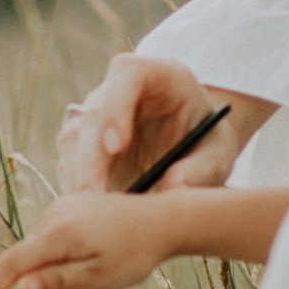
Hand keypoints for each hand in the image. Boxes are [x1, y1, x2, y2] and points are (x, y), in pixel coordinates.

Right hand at [0, 190, 182, 288]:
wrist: (164, 220)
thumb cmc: (135, 253)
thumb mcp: (98, 277)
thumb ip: (57, 283)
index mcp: (59, 233)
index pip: (11, 262)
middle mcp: (54, 214)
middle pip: (23, 255)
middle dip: (23, 283)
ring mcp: (62, 206)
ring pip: (38, 247)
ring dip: (45, 268)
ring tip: (90, 273)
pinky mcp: (70, 205)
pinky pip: (51, 236)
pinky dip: (56, 254)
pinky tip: (90, 257)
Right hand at [56, 58, 270, 194]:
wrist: (196, 145)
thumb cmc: (210, 143)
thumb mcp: (219, 155)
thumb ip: (202, 169)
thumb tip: (173, 188)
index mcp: (161, 76)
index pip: (128, 73)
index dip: (116, 106)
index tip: (116, 147)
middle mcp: (121, 89)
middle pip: (94, 111)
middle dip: (90, 157)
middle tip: (95, 199)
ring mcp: (99, 112)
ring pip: (74, 138)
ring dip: (81, 177)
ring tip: (98, 215)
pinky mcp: (84, 139)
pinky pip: (70, 162)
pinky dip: (78, 188)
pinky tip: (95, 213)